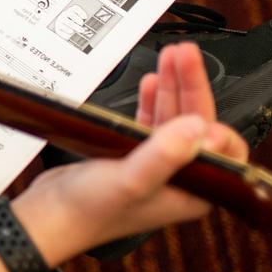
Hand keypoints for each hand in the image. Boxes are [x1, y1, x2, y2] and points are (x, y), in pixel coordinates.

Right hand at [13, 42, 248, 263]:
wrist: (50, 217)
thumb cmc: (90, 210)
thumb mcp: (132, 179)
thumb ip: (165, 154)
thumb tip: (198, 126)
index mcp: (194, 191)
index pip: (222, 148)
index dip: (212, 117)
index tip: (199, 89)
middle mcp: (181, 179)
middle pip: (197, 124)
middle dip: (192, 86)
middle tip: (185, 54)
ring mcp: (158, 166)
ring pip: (175, 118)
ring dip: (173, 87)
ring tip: (171, 56)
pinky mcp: (133, 157)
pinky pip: (151, 122)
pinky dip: (153, 100)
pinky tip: (151, 83)